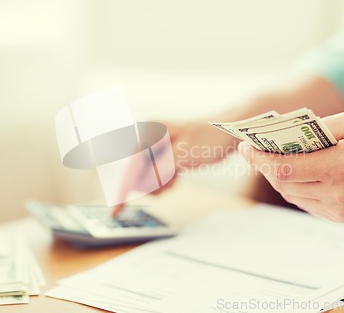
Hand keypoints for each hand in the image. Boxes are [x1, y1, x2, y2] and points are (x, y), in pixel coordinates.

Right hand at [112, 118, 235, 215]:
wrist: (228, 131)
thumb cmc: (208, 137)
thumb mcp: (183, 155)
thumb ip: (160, 170)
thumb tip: (141, 183)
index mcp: (148, 132)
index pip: (130, 167)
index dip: (122, 190)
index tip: (115, 212)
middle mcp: (147, 138)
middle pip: (136, 174)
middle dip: (151, 183)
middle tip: (172, 177)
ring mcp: (155, 147)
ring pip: (147, 178)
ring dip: (160, 182)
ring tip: (177, 174)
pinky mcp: (163, 155)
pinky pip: (156, 176)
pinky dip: (165, 180)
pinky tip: (177, 174)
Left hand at [238, 111, 343, 223]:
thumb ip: (322, 128)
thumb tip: (291, 134)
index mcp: (340, 166)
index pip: (285, 168)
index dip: (260, 159)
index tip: (246, 147)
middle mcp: (336, 193)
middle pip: (284, 183)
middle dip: (264, 166)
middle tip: (255, 151)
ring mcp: (338, 210)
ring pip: (292, 195)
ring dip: (278, 178)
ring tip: (272, 160)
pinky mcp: (341, 218)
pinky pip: (306, 203)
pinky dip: (295, 188)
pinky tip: (296, 174)